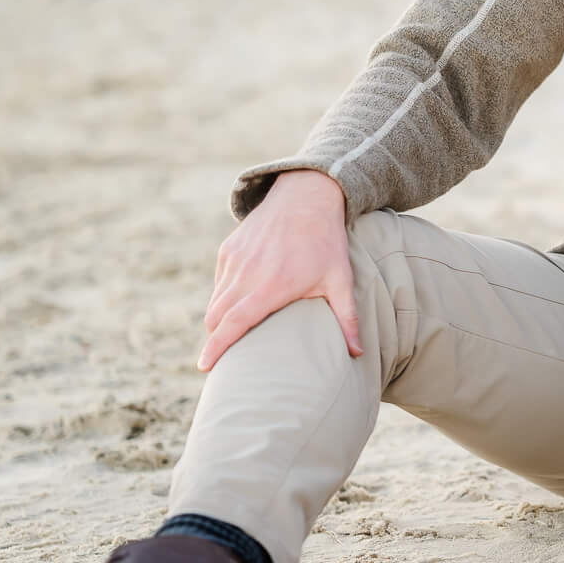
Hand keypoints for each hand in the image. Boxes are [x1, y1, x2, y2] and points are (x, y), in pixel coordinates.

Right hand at [197, 169, 360, 370]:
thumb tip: (358, 353)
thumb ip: (346, 317)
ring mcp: (234, 259)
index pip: (234, 324)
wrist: (307, 195)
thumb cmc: (327, 241)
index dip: (217, 347)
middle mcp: (246, 273)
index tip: (205, 367)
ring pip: (215, 300)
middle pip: (217, 317)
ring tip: (229, 335)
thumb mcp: (340, 279)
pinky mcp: (229, 248)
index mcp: (271, 286)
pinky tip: (237, 304)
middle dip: (215, 339)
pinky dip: (222, 297)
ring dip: (218, 320)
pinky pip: (219, 281)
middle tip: (223, 358)